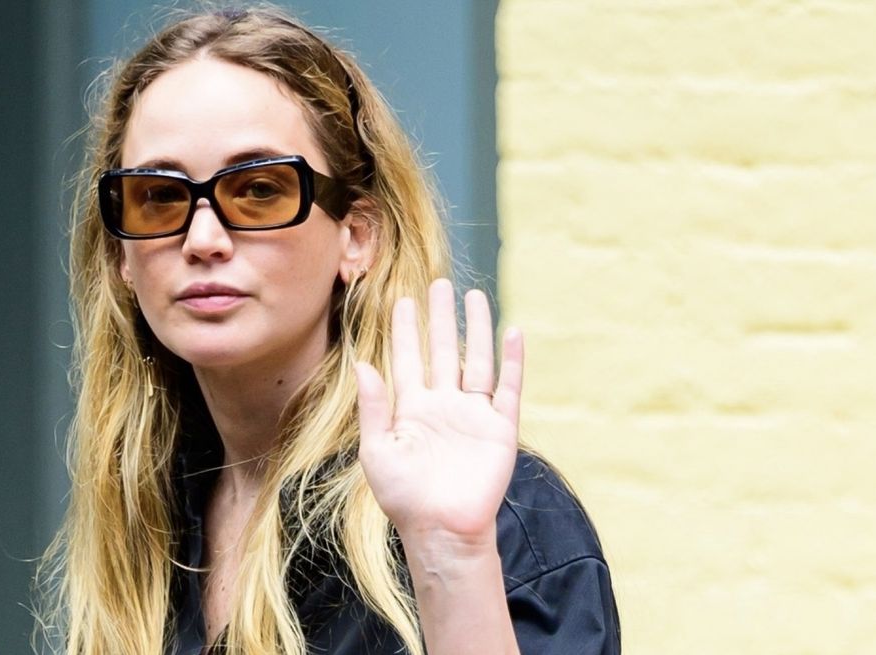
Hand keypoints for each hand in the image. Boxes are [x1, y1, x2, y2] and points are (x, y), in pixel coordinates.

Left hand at [355, 278, 523, 546]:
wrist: (442, 530)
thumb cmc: (404, 497)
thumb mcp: (377, 450)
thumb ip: (373, 406)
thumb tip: (363, 363)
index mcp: (411, 409)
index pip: (407, 358)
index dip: (405, 330)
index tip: (402, 300)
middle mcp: (443, 405)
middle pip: (443, 351)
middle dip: (440, 318)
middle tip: (439, 284)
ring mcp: (472, 414)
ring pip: (476, 360)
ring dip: (476, 329)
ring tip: (474, 296)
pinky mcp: (499, 428)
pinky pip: (508, 388)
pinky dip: (512, 361)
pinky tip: (512, 333)